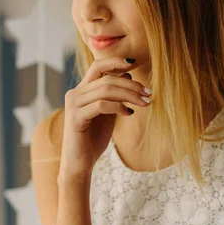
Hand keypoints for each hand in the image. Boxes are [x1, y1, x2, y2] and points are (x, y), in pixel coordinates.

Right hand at [59, 57, 151, 180]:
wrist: (80, 162)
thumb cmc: (93, 138)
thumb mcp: (108, 112)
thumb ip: (114, 95)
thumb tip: (128, 75)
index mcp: (82, 90)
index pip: (97, 66)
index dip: (115, 61)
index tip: (134, 63)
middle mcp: (75, 93)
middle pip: (106, 78)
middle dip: (131, 84)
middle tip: (148, 93)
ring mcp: (74, 104)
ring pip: (105, 90)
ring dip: (129, 95)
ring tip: (145, 103)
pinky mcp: (76, 117)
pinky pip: (101, 105)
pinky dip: (118, 106)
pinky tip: (129, 113)